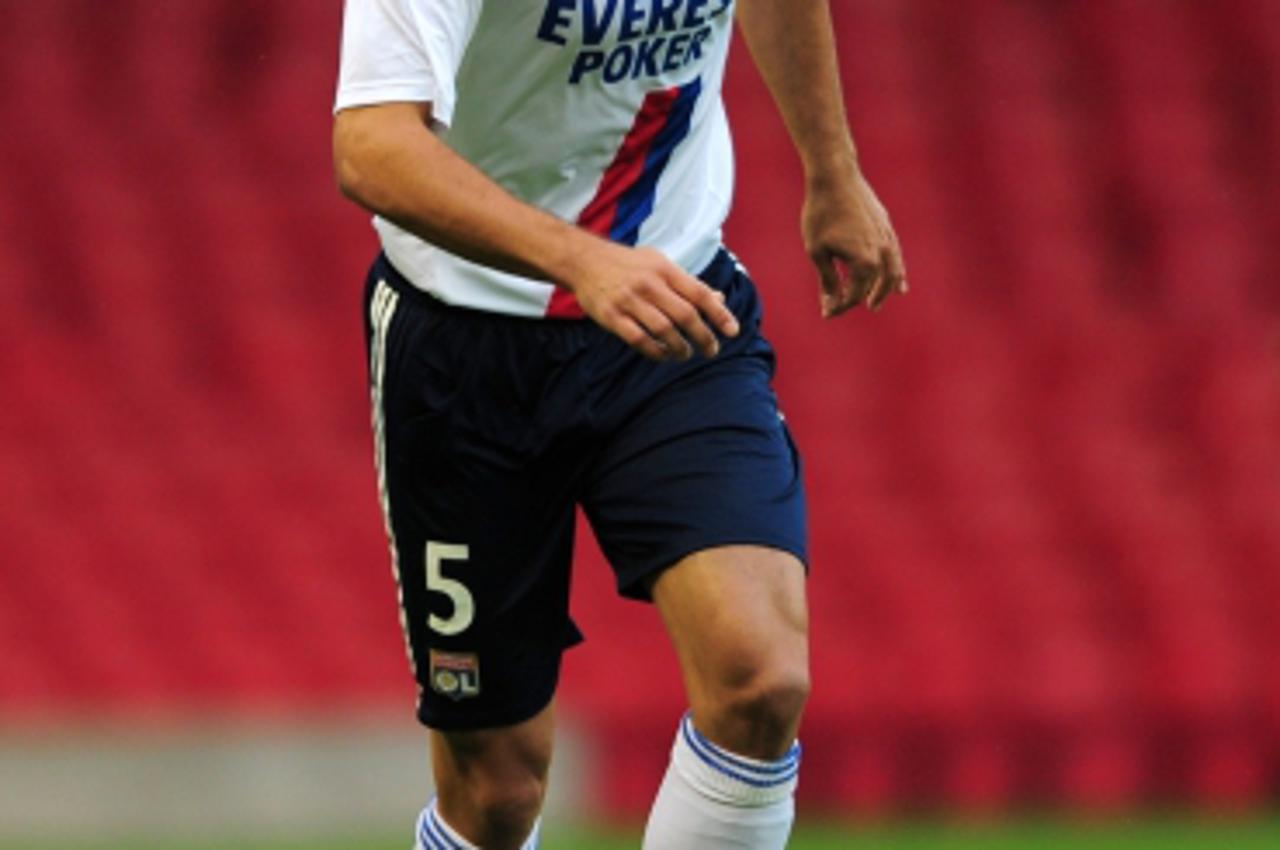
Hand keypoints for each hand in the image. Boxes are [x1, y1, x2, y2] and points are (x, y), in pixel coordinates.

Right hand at [563, 242, 739, 360]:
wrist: (584, 260)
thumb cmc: (629, 264)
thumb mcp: (660, 263)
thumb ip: (688, 283)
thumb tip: (720, 298)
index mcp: (665, 269)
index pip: (700, 293)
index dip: (719, 314)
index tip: (733, 331)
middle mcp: (649, 284)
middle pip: (685, 316)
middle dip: (704, 337)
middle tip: (711, 350)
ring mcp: (629, 300)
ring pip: (664, 331)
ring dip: (680, 348)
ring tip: (686, 354)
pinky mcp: (612, 316)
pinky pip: (639, 340)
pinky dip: (656, 352)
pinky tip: (664, 354)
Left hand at [803, 167, 907, 316]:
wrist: (835, 177)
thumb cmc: (821, 214)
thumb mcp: (817, 251)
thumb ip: (828, 279)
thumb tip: (831, 302)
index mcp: (864, 263)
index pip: (854, 295)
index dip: (839, 306)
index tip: (825, 311)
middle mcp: (882, 253)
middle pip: (873, 286)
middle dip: (856, 299)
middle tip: (843, 308)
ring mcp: (887, 239)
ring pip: (892, 273)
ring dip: (884, 290)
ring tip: (877, 303)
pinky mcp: (887, 227)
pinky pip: (895, 256)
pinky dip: (896, 271)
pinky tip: (896, 280)